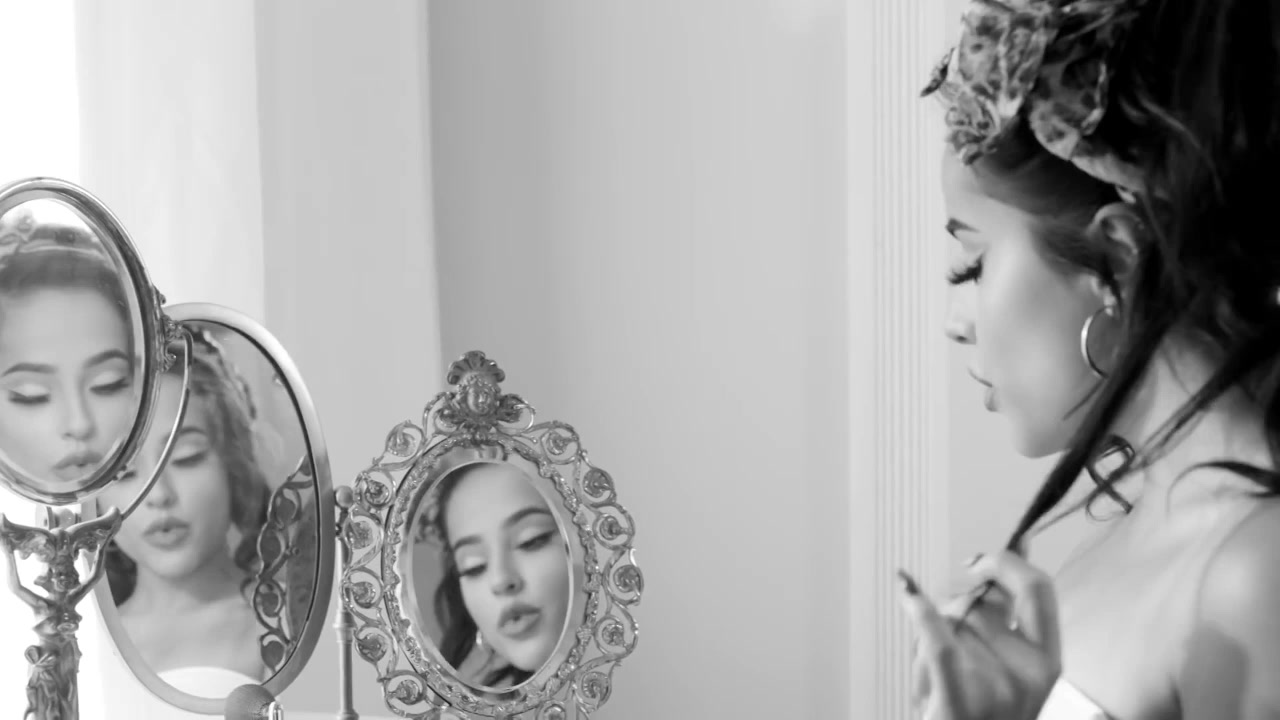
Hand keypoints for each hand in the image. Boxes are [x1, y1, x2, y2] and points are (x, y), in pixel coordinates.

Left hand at [900, 551, 1062, 719]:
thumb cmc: (983, 719)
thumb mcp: (1009, 670)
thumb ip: (1008, 614)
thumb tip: (1015, 546)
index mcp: (1047, 663)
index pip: (1037, 589)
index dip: (1005, 562)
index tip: (976, 562)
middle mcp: (1027, 675)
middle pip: (977, 603)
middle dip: (950, 609)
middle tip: (941, 639)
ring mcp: (993, 692)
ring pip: (946, 623)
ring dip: (928, 637)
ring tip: (933, 677)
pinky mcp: (957, 706)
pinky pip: (939, 644)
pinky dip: (919, 613)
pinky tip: (907, 592)